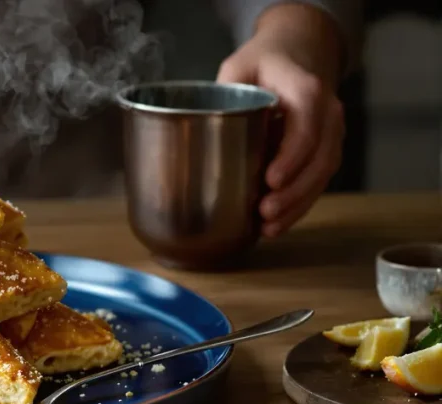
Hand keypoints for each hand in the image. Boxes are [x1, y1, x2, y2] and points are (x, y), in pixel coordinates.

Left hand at [217, 3, 345, 237]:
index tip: (270, 181)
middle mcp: (327, 113)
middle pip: (320, 158)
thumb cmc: (264, 62)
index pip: (306, 126)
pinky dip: (300, 205)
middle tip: (264, 213)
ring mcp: (331, 133)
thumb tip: (195, 129)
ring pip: (323, 174)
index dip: (291, 156)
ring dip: (298, 205)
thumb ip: (223, 92)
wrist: (299, 52)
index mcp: (305, 89)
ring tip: (269, 228)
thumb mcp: (238, 66)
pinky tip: (277, 224)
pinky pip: (319, 180)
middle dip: (294, 192)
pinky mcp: (325, 150)